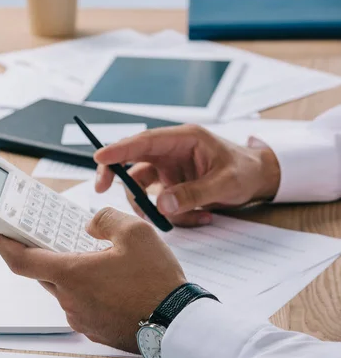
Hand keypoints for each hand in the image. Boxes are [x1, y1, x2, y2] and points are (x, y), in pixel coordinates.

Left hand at [0, 207, 185, 352]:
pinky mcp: (94, 328)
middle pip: (45, 272)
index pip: (21, 261)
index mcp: (71, 274)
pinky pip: (81, 303)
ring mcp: (81, 317)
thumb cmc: (157, 283)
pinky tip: (111, 281)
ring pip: (65, 287)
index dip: (5, 245)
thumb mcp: (135, 232)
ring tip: (99, 258)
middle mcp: (70, 299)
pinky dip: (87, 289)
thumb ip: (105, 219)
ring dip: (74, 271)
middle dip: (48, 253)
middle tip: (59, 236)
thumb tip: (92, 225)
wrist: (177, 324)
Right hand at [94, 125, 280, 226]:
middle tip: (100, 188)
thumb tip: (161, 205)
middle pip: (130, 160)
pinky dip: (172, 215)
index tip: (99, 158)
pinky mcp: (170, 185)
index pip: (144, 141)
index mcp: (183, 139)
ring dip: (154, 208)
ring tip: (190, 218)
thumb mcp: (225, 183)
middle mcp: (170, 151)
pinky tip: (200, 218)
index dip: (119, 149)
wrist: (258, 179)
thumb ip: (193, 193)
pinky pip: (158, 203)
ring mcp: (168, 169)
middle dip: (115, 175)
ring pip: (141, 187)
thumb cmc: (246, 171)